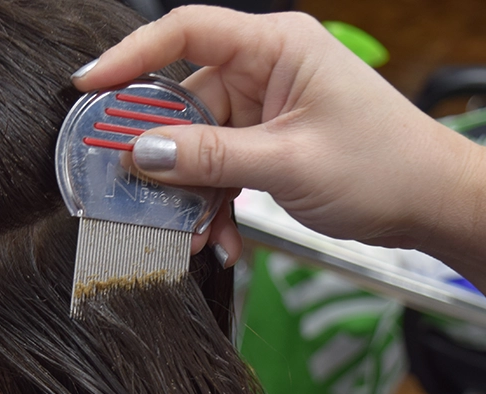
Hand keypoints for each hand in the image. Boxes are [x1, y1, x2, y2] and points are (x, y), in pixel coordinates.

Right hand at [74, 8, 485, 284]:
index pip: (186, 34)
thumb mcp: (287, 162)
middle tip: (138, 196)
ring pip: (201, 149)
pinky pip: (223, 172)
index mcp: (274, 50)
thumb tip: (142, 154)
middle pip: (186, 105)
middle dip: (164, 158)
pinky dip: (216, 206)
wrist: (426, 203)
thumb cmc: (380, 166)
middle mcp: (263, 74)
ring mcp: (264, 113)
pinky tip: (222, 238)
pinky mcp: (266, 146)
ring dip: (193, 196)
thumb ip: (211, 158)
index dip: (130, 58)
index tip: (88, 88)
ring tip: (193, 235)